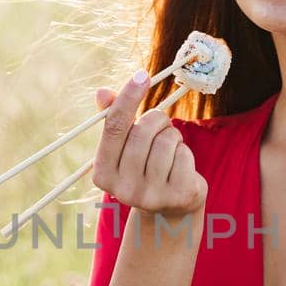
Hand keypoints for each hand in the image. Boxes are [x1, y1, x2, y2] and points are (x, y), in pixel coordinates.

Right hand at [92, 73, 206, 224]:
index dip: (128, 98)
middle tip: (161, 125)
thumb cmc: (144, 167)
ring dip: (172, 136)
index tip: (143, 75)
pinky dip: (184, 152)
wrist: (170, 210)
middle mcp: (123, 189)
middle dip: (156, 119)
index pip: (114, 127)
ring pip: (166, 141)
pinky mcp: (177, 197)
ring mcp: (151, 196)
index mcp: (102, 173)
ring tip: (169, 149)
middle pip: (143, 131)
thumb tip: (101, 93)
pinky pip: (183, 155)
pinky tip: (180, 166)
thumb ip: (113, 120)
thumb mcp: (126, 146)